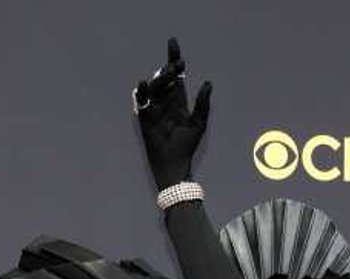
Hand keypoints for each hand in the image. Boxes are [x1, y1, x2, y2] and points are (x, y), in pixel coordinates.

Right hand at [133, 36, 211, 191]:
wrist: (174, 164)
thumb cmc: (187, 146)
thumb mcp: (198, 124)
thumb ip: (202, 104)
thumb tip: (208, 83)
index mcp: (178, 101)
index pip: (176, 76)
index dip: (174, 59)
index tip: (173, 43)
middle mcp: (164, 102)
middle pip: (164, 79)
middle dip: (168, 69)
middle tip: (175, 66)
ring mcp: (153, 108)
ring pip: (154, 87)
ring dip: (159, 79)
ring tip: (167, 74)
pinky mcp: (144, 118)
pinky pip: (141, 102)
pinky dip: (141, 92)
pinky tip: (143, 84)